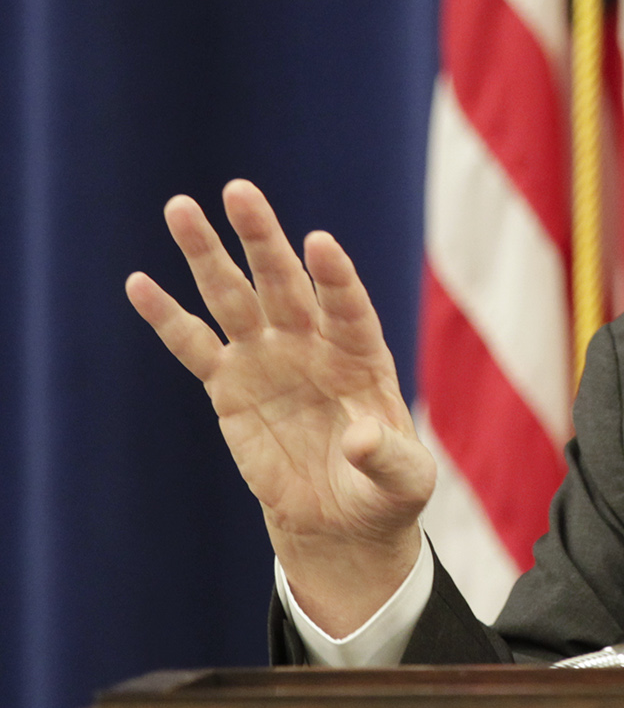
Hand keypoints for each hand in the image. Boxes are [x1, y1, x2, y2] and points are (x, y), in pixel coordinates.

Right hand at [126, 181, 433, 635]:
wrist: (341, 517)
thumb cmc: (383, 490)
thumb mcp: (401, 481)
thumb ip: (385, 458)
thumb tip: (360, 440)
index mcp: (361, 355)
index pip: (348, 306)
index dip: (335, 276)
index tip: (320, 241)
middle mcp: (312, 344)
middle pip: (284, 283)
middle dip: (262, 239)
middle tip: (239, 190)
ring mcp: (267, 359)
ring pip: (233, 297)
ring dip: (206, 255)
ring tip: (180, 207)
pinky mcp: (229, 385)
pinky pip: (194, 345)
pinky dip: (166, 317)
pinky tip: (139, 283)